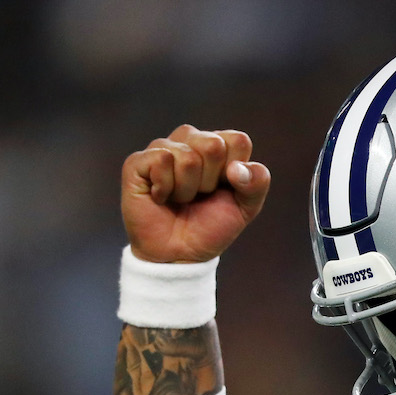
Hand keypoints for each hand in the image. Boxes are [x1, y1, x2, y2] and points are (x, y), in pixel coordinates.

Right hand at [121, 125, 270, 262]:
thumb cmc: (210, 227)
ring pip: (188, 157)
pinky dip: (166, 188)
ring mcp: (163, 148)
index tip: (224, 190)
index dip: (236, 173)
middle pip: (213, 145)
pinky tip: (160, 197)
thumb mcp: (245, 208)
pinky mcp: (138, 161)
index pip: (238, 140)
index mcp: (218, 145)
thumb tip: (236, 167)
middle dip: (210, 182)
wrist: (179, 254)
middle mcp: (190, 140)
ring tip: (179, 199)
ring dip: (187, 189)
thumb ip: (257, 182)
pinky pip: (162, 160)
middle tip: (199, 196)